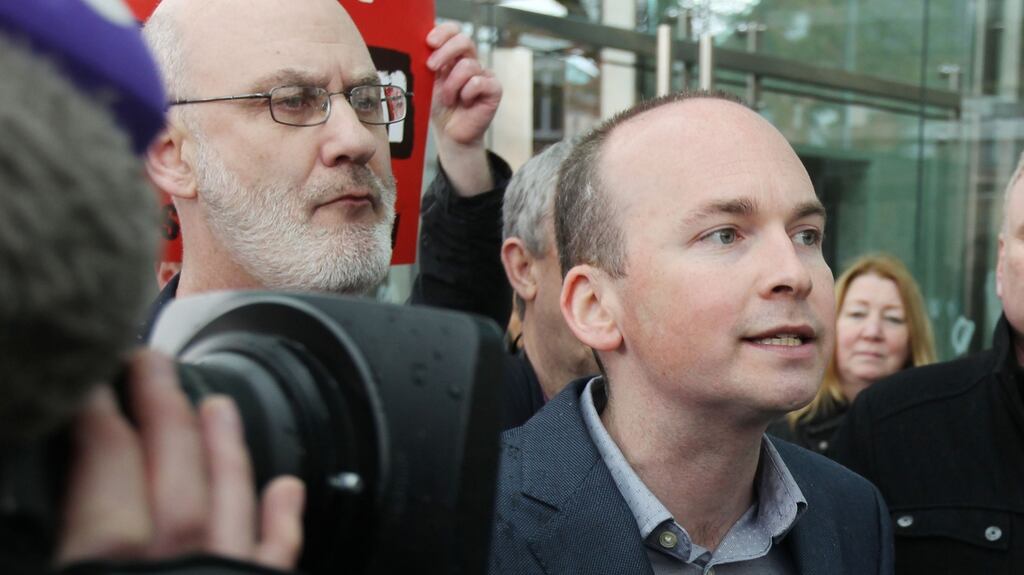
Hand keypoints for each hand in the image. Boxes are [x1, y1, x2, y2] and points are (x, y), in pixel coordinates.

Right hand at [56, 349, 303, 570]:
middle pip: (174, 478)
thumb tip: (34, 512)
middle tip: (154, 366)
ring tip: (219, 408)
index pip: (105, 472)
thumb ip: (59, 541)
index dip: (100, 419)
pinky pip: (276, 561)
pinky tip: (288, 490)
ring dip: (224, 452)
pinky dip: (283, 524)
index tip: (94, 384)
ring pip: (230, 508)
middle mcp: (175, 570)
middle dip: (164, 414)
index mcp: (104, 568)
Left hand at [426, 22, 501, 196]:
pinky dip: (467, 93)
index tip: (429, 42)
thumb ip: (427, 63)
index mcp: (452, 56)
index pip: (453, 31)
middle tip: (431, 67)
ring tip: (449, 99)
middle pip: (464, 40)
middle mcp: (469, 61)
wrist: (450, 134)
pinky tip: (465, 103)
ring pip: (467, 66)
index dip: (443, 32)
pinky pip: (478, 82)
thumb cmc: (437, 108)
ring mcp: (483, 74)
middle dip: (445, 52)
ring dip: (452, 85)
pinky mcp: (494, 89)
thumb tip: (421, 46)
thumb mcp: (427, 82)